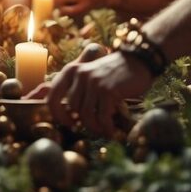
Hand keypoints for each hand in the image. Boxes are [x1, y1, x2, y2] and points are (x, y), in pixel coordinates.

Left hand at [28, 51, 152, 136]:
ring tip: (103, 129)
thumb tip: (58, 107)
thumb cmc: (113, 73)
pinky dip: (106, 127)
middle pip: (72, 109)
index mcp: (71, 70)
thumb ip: (75, 88)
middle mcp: (80, 74)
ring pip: (86, 115)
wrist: (138, 61)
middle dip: (81, 122)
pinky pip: (102, 117)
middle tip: (93, 127)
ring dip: (95, 127)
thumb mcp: (89, 75)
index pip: (52, 97)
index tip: (67, 122)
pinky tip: (111, 130)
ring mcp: (93, 82)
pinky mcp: (107, 90)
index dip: (56, 114)